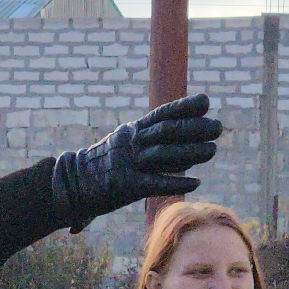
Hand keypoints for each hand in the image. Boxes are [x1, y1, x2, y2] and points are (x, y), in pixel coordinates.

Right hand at [50, 94, 222, 229]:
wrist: (70, 184)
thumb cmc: (101, 168)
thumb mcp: (124, 148)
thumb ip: (152, 146)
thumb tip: (185, 148)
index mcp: (131, 132)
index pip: (161, 115)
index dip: (184, 107)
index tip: (206, 101)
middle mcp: (130, 143)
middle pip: (167, 132)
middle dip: (194, 128)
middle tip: (218, 127)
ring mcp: (128, 164)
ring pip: (164, 155)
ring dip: (191, 153)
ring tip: (213, 150)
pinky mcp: (125, 186)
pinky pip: (154, 183)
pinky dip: (175, 182)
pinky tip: (196, 183)